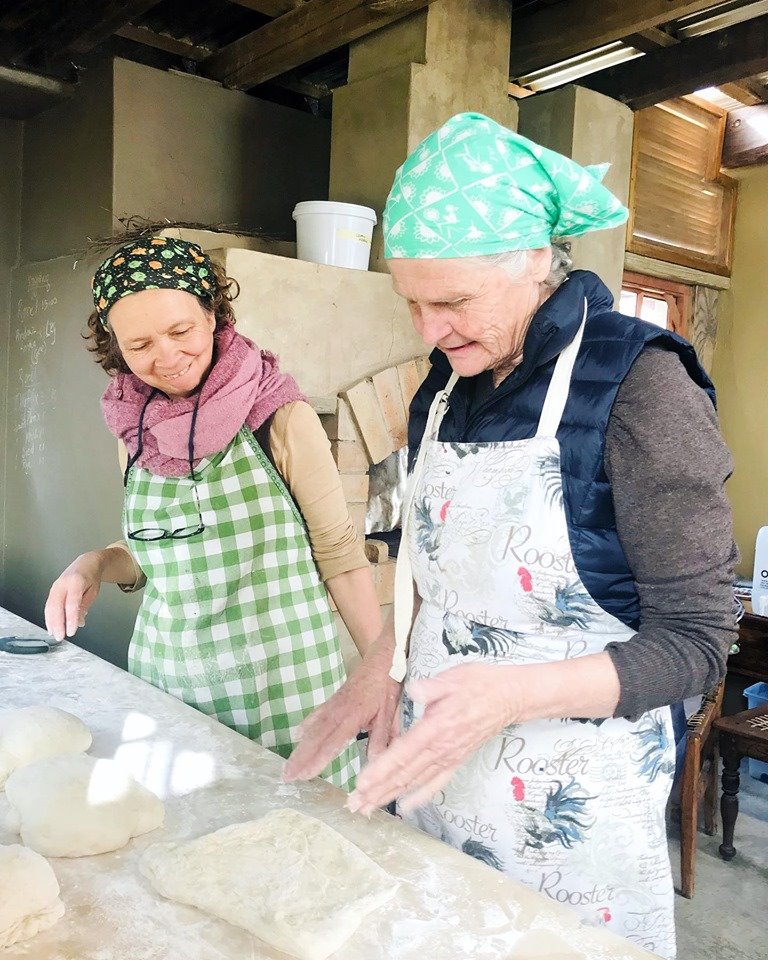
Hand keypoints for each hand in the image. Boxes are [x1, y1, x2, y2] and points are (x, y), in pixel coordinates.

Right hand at [44, 552, 104, 641]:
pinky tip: (51, 626)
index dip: (70, 619)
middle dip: (57, 623)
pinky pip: (48, 605)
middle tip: (60, 637)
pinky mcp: (52, 590)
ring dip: (51, 622)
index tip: (71, 631)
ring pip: (50, 607)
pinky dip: (49, 617)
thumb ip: (85, 606)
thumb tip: (79, 623)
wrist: (86, 563)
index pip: (71, 603)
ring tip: (55, 634)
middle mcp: (63, 583)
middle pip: (57, 606)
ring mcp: (55, 586)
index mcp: (76, 582)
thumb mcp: (93, 591)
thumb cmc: (91, 577)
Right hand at [283, 639, 401, 781]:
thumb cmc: (387, 686)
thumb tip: (377, 764)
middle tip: (287, 776)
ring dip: (299, 748)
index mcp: (352, 716)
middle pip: (315, 738)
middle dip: (300, 758)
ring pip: (312, 728)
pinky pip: (315, 715)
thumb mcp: (389, 713)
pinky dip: (305, 727)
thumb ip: (381, 739)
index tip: (305, 775)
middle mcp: (338, 711)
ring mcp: (333, 704)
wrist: (382, 658)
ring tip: (288, 766)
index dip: (317, 759)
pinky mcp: (333, 699)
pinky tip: (297, 736)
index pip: (331, 742)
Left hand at [347, 663, 521, 815]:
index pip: (403, 753)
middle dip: (377, 790)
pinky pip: (436, 783)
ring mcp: (450, 757)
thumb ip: (431, 688)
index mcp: (436, 727)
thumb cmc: (479, 683)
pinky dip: (419, 797)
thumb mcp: (453, 677)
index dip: (381, 770)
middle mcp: (441, 748)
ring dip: (390, 796)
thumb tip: (414, 691)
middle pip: (404, 774)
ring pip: (415, 782)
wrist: (509, 697)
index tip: (361, 783)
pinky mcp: (457, 760)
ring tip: (368, 809)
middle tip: (354, 805)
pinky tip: (405, 807)